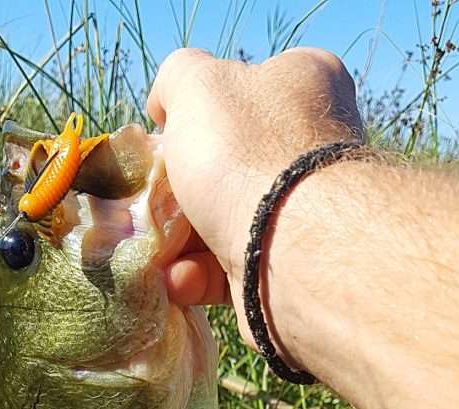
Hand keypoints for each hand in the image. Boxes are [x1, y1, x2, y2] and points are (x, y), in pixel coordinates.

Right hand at [147, 48, 362, 342]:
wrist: (290, 251)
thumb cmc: (244, 153)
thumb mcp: (197, 86)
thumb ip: (178, 78)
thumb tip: (167, 105)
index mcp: (305, 86)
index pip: (245, 89)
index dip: (197, 115)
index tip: (164, 141)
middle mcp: (310, 149)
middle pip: (225, 165)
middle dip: (178, 193)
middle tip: (148, 206)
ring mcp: (303, 213)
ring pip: (221, 224)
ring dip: (180, 243)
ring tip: (157, 255)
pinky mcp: (287, 268)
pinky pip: (231, 268)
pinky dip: (198, 276)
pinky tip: (180, 280)